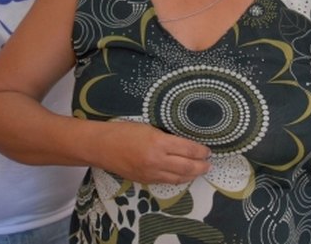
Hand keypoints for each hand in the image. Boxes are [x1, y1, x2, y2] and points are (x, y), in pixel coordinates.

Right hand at [97, 121, 211, 184]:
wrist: (101, 146)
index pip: (188, 149)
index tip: (208, 150)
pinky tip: (183, 175)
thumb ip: (166, 137)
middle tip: (209, 163)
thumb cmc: (123, 131)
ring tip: (200, 171)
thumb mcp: (148, 128)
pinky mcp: (145, 181)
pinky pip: (166, 182)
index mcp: (158, 142)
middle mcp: (157, 160)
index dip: (201, 151)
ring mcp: (151, 173)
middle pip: (187, 167)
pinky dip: (178, 179)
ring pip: (179, 178)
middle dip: (201, 166)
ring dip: (192, 175)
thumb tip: (185, 144)